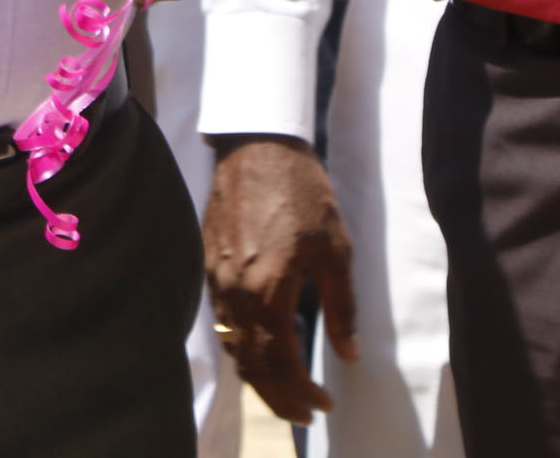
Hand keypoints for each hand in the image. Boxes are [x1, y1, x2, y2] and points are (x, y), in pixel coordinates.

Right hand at [204, 136, 356, 422]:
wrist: (256, 144)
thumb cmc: (302, 190)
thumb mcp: (336, 249)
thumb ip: (343, 306)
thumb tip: (350, 352)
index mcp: (268, 290)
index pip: (280, 363)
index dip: (301, 393)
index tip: (323, 405)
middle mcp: (234, 292)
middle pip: (250, 364)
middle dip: (277, 397)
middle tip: (303, 414)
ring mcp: (216, 279)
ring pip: (232, 345)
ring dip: (258, 375)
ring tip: (285, 390)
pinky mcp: (209, 265)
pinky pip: (222, 321)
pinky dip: (242, 345)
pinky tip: (262, 346)